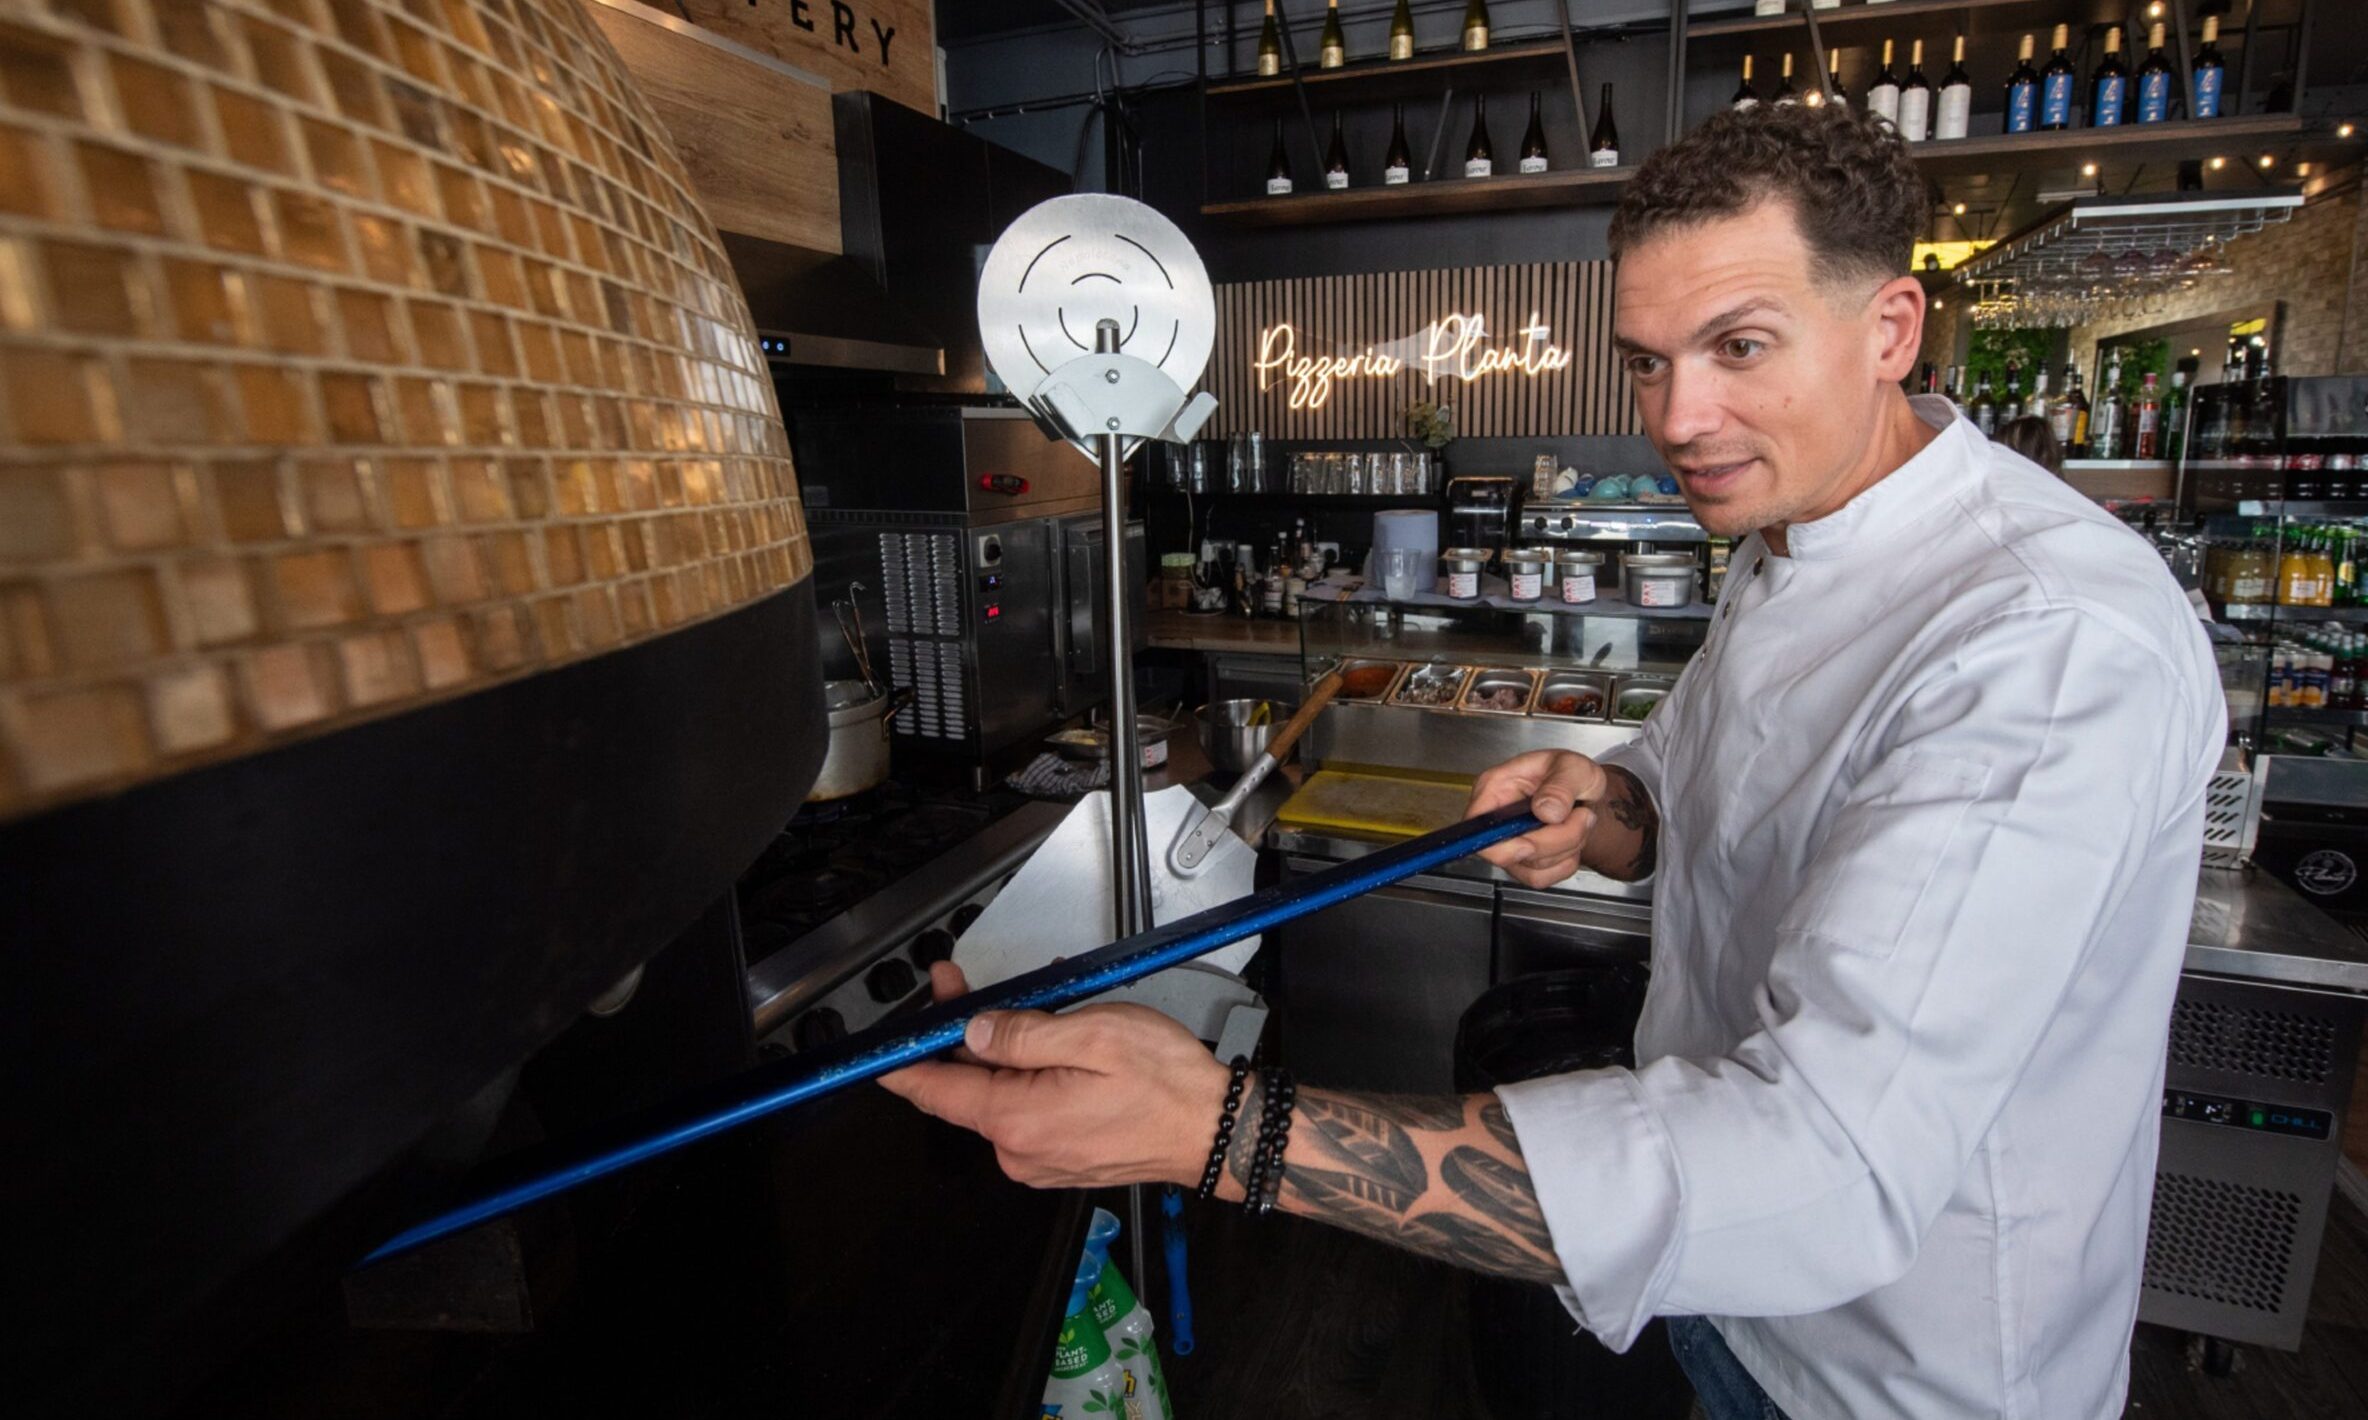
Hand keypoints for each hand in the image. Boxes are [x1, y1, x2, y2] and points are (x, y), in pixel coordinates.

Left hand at [878, 962, 1232, 1189]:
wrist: (1216, 1132)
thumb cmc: (1166, 1084)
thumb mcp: (1092, 1036)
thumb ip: (1022, 1033)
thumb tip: (973, 1030)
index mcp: (1017, 1120)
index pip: (933, 1091)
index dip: (902, 1059)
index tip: (879, 1040)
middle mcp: (1019, 1151)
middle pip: (965, 1086)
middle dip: (961, 1032)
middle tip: (962, 982)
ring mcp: (1039, 1159)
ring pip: (997, 1094)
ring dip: (1002, 1049)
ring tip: (1035, 1005)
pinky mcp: (1060, 1157)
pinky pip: (1027, 1109)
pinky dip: (1029, 1073)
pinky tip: (1053, 1042)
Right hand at [1465, 749, 1606, 888]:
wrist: (1586, 794)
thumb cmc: (1571, 775)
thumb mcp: (1573, 768)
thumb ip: (1560, 787)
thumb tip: (1545, 810)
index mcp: (1494, 787)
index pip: (1476, 826)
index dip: (1499, 843)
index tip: (1530, 843)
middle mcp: (1495, 818)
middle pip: (1507, 853)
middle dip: (1553, 841)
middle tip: (1582, 816)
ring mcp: (1507, 843)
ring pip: (1530, 867)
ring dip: (1566, 849)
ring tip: (1581, 820)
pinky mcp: (1522, 863)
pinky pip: (1541, 878)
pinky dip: (1565, 864)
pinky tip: (1573, 840)